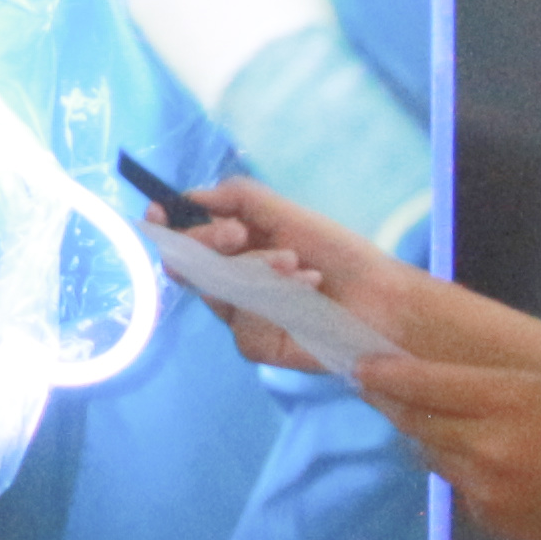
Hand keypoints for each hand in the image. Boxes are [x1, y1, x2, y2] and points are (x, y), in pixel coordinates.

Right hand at [171, 173, 433, 365]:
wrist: (382, 299)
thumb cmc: (340, 254)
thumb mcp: (288, 214)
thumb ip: (239, 198)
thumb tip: (192, 195)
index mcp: (236, 247)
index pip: (188, 238)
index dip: (168, 227)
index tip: (158, 215)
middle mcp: (233, 281)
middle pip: (190, 266)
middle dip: (209, 244)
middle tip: (238, 235)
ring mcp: (242, 315)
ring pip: (218, 296)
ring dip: (256, 274)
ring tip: (297, 266)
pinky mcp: (258, 344)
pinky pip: (242, 328)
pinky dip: (273, 309)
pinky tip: (305, 298)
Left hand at [349, 353, 540, 539]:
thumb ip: (484, 390)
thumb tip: (423, 390)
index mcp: (508, 400)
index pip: (425, 384)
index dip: (387, 375)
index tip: (360, 366)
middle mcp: (487, 445)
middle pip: (416, 422)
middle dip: (392, 404)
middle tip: (374, 389)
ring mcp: (484, 489)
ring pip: (433, 457)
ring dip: (432, 440)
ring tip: (452, 427)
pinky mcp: (489, 521)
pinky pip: (458, 489)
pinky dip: (464, 474)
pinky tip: (496, 471)